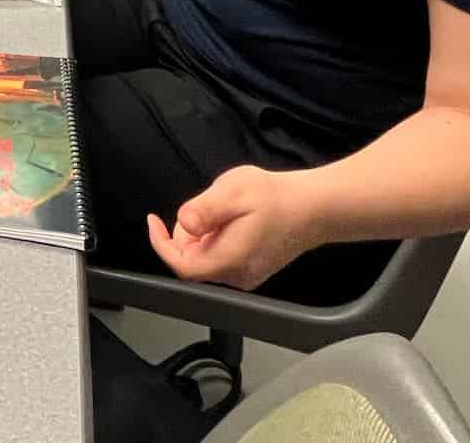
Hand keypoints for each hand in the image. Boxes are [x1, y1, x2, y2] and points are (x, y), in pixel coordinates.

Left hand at [146, 164, 319, 291]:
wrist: (316, 207)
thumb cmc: (276, 198)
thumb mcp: (233, 192)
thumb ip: (204, 210)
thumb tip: (182, 223)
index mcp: (229, 261)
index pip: (182, 266)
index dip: (161, 245)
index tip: (153, 221)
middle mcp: (237, 276)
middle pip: (193, 261)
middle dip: (187, 233)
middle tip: (206, 205)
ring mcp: (248, 275)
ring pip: (207, 258)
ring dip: (204, 233)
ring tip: (226, 208)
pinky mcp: (255, 269)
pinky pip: (222, 256)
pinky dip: (217, 237)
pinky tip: (235, 218)